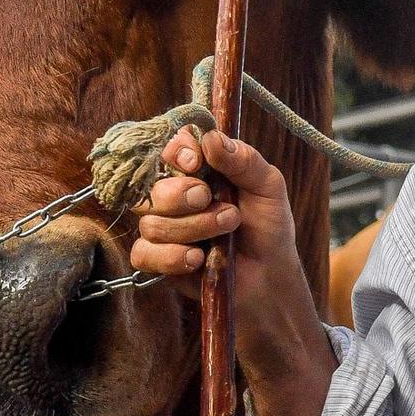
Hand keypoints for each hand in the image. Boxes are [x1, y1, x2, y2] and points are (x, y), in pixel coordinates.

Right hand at [130, 129, 321, 370]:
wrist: (270, 277)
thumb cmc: (269, 228)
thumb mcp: (268, 188)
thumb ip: (244, 160)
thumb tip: (211, 138)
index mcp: (202, 172)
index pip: (174, 150)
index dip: (178, 152)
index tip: (195, 163)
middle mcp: (177, 197)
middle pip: (157, 187)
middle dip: (186, 196)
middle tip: (217, 204)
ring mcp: (165, 229)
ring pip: (152, 222)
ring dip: (193, 229)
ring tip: (225, 233)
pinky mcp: (158, 260)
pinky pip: (144, 253)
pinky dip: (171, 256)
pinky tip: (197, 260)